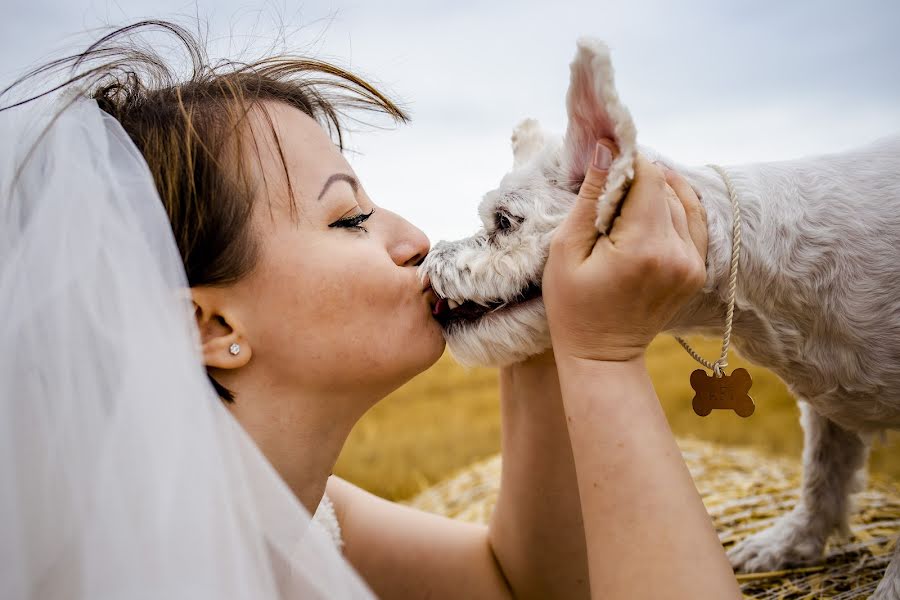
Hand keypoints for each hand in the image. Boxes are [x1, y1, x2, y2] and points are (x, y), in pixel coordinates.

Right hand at [543, 141, 707, 362]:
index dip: (628, 162)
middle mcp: (677, 252)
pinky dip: (675, 209)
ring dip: (655, 193)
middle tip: (610, 182)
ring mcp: (692, 263)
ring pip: (681, 203)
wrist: (602, 356)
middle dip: (638, 178)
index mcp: (643, 246)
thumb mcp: (567, 250)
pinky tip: (653, 207)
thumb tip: (607, 150)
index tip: (607, 160)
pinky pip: (694, 224)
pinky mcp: (697, 271)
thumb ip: (590, 198)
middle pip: (665, 188)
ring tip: (625, 198)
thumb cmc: (572, 306)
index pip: (649, 178)